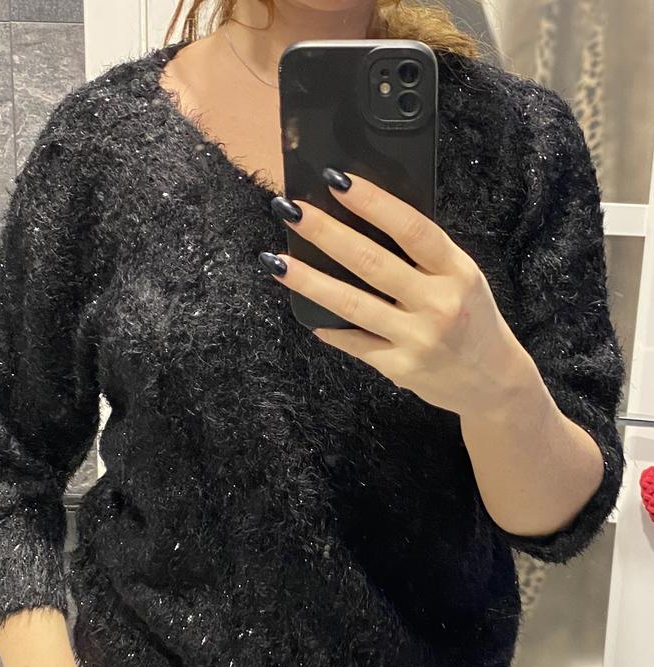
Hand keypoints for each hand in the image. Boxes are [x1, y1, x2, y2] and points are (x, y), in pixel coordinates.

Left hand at [263, 168, 531, 418]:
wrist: (493, 383)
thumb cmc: (473, 319)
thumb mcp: (462, 278)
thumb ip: (425, 256)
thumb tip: (365, 220)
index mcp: (457, 271)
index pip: (412, 229)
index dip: (373, 203)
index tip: (337, 180)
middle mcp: (439, 304)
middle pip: (372, 263)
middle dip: (326, 233)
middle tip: (290, 210)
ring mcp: (418, 339)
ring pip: (352, 305)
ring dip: (309, 281)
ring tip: (276, 261)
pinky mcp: (400, 368)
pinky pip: (355, 343)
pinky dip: (330, 329)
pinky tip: (308, 316)